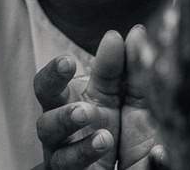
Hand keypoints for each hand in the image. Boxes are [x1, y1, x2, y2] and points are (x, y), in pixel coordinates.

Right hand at [32, 27, 162, 169]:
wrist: (134, 165)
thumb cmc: (122, 126)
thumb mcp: (127, 95)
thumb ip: (124, 66)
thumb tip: (129, 33)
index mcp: (68, 105)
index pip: (47, 87)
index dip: (53, 74)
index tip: (69, 62)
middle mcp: (63, 135)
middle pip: (44, 125)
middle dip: (62, 118)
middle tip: (87, 110)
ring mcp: (69, 161)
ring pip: (60, 159)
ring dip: (82, 149)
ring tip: (107, 138)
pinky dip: (104, 167)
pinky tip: (144, 156)